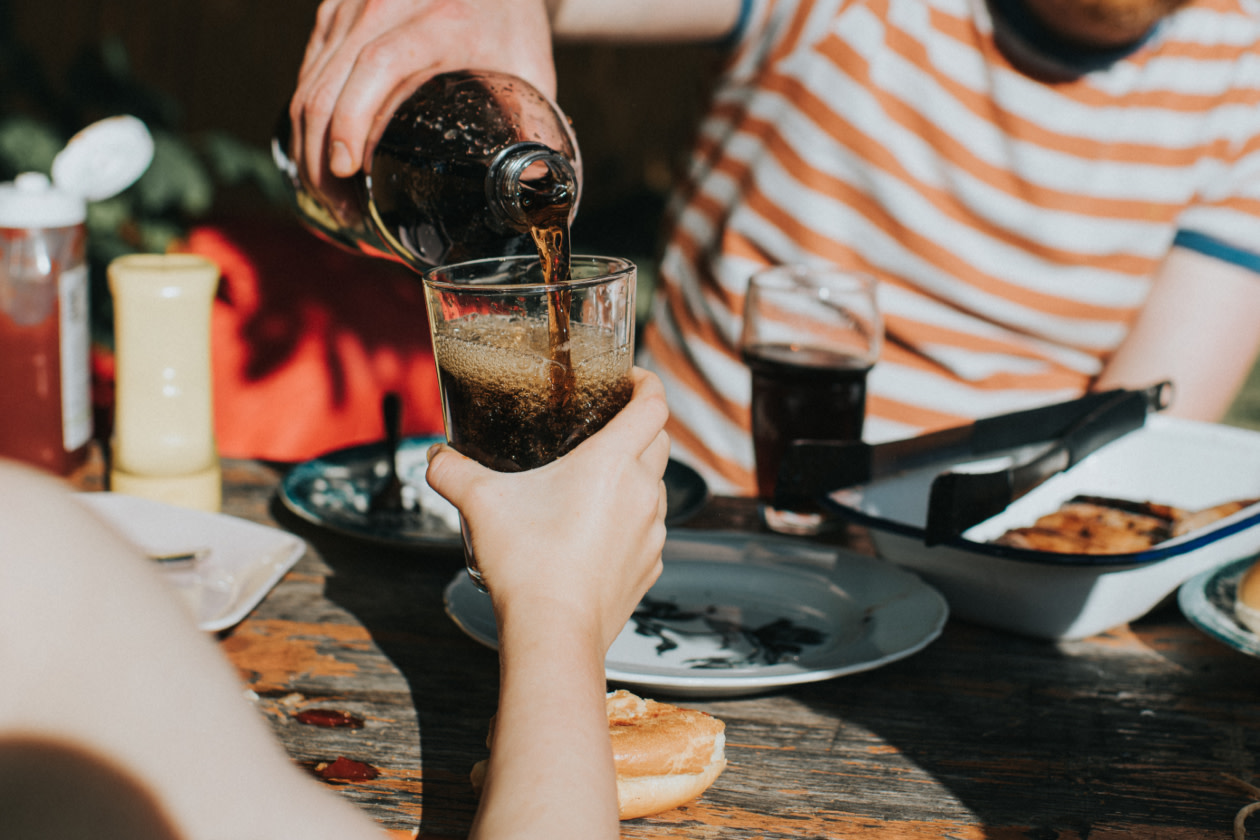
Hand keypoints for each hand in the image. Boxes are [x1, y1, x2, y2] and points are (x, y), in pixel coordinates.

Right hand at [289, 0, 556, 194]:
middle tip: (344, 209)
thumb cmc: (511, 20)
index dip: (353, 120)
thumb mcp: (530, 69)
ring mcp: (351, 6)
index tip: (348, 169)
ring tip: (332, 195)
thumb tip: (533, 188)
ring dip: (309, 146)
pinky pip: (308, 72)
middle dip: (322, 157)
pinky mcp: (334, 12)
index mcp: (440, 20)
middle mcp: (385, 5)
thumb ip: (533, 127)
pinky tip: (323, 157)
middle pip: (328, 84)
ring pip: (309, 82)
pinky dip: (308, 120)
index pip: (377, 66)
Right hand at [426, 367, 669, 650]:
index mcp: (613, 463)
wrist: (554, 632)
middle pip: (661, 440)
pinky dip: (632, 519)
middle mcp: (643, 492)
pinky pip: (649, 529)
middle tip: (607, 424)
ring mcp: (652, 532)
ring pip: (656, 486)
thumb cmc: (528, 564)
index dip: (647, 383)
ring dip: (636, 475)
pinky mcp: (649, 567)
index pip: (653, 405)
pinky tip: (598, 530)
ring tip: (596, 480)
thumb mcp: (481, 504)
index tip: (629, 380)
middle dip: (641, 424)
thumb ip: (453, 471)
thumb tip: (436, 458)